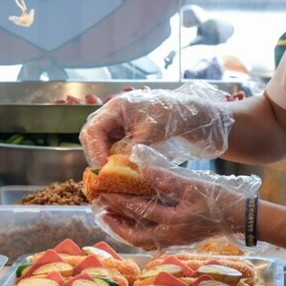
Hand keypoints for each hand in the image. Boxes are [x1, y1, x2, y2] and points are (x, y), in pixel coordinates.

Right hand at [79, 81, 233, 168]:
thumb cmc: (173, 115)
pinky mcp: (127, 138)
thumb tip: (115, 166)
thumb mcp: (151, 131)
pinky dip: (115, 163)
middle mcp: (113, 116)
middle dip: (96, 157)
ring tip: (111, 178)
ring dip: (104, 162)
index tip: (103, 168)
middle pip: (92, 138)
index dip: (94, 150)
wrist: (193, 116)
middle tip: (104, 177)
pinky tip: (121, 175)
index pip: (93, 130)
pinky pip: (114, 151)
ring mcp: (119, 127)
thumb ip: (131, 147)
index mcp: (115, 108)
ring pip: (102, 147)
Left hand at [93, 146, 260, 249]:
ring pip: (142, 240)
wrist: (242, 217)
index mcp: (173, 222)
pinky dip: (138, 233)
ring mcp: (175, 241)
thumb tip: (141, 165)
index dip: (119, 202)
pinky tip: (132, 225)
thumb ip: (165, 177)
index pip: (139, 212)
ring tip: (109, 219)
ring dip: (124, 230)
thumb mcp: (192, 184)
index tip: (104, 192)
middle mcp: (171, 236)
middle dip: (115, 222)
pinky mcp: (179, 240)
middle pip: (135, 234)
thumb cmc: (219, 199)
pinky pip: (151, 241)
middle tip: (99, 210)